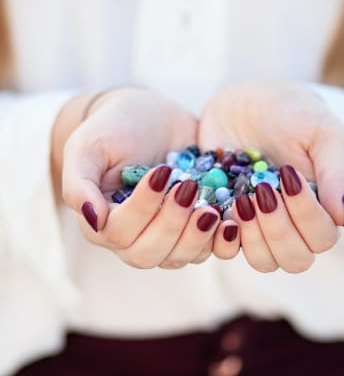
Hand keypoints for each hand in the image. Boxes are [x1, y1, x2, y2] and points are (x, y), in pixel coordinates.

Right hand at [52, 88, 220, 267]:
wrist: (150, 117)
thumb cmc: (113, 128)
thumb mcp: (88, 147)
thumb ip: (79, 184)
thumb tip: (94, 220)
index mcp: (102, 221)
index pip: (118, 232)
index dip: (141, 209)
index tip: (162, 173)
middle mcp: (131, 237)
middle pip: (148, 253)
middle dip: (171, 225)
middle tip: (189, 190)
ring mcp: (164, 237)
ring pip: (179, 257)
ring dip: (197, 236)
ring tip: (212, 208)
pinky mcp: (192, 229)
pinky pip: (207, 249)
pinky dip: (220, 240)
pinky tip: (232, 220)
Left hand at [199, 82, 343, 271]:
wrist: (242, 102)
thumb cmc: (289, 113)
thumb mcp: (321, 131)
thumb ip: (334, 173)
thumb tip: (343, 219)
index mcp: (318, 207)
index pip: (322, 237)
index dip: (307, 217)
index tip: (288, 177)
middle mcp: (290, 224)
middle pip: (294, 259)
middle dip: (278, 230)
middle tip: (263, 191)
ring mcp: (256, 227)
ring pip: (262, 261)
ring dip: (252, 236)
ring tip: (241, 198)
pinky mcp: (225, 221)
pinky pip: (224, 249)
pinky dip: (221, 235)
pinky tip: (216, 207)